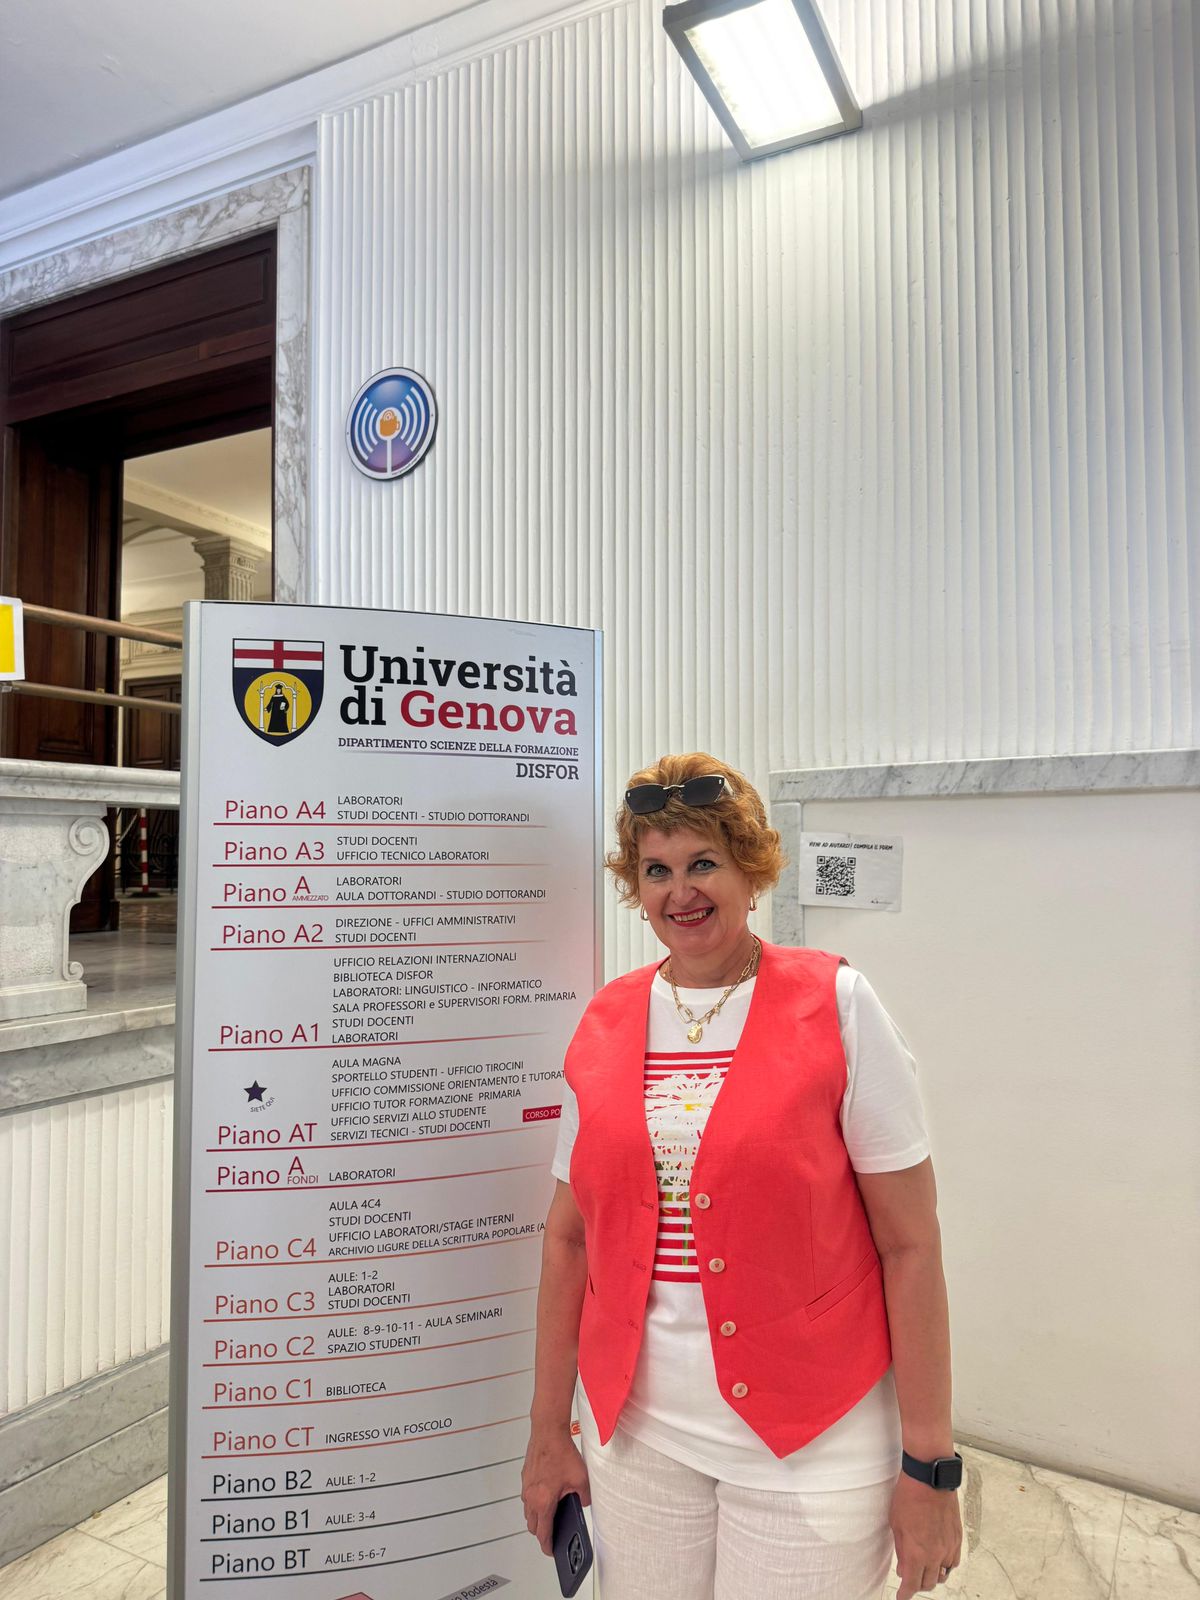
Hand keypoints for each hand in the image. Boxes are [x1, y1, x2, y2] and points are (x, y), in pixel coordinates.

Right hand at [521, 1424, 590, 1554]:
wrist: (548, 1431)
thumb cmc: (561, 1452)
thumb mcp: (581, 1479)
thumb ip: (584, 1498)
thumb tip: (583, 1503)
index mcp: (543, 1501)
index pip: (543, 1533)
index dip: (547, 1545)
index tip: (551, 1551)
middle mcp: (531, 1496)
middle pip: (532, 1525)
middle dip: (542, 1532)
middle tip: (552, 1534)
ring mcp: (526, 1486)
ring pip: (528, 1510)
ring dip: (537, 1516)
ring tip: (551, 1513)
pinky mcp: (525, 1476)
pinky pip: (527, 1496)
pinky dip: (534, 1500)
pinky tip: (547, 1493)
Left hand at [890, 1471, 962, 1597]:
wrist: (930, 1479)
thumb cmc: (909, 1496)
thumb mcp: (896, 1524)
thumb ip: (901, 1550)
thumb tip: (903, 1568)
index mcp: (916, 1553)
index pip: (911, 1584)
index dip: (905, 1594)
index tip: (902, 1597)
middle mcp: (935, 1554)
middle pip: (928, 1583)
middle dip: (917, 1585)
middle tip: (910, 1581)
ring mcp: (948, 1547)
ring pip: (943, 1574)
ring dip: (933, 1576)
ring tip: (924, 1571)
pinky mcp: (957, 1538)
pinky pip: (953, 1561)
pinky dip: (946, 1565)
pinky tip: (939, 1560)